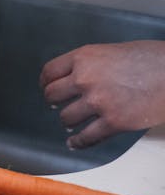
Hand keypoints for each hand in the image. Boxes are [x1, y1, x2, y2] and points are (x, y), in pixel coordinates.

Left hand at [40, 40, 164, 148]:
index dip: (45, 82)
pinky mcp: (114, 121)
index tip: (46, 87)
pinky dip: (78, 142)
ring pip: (67, 117)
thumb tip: (80, 75)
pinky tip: (75, 142)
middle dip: (53, 101)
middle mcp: (84, 78)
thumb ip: (91, 64)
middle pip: (53, 95)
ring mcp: (98, 101)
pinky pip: (87, 136)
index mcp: (83, 57)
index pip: (50, 71)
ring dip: (67, 122)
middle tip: (55, 105)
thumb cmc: (149, 58)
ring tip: (69, 123)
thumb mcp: (111, 51)